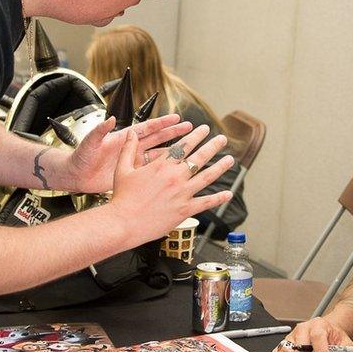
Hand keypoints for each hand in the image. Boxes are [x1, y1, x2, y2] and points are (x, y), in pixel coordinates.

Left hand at [66, 114, 191, 193]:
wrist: (75, 175)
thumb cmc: (80, 157)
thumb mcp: (89, 143)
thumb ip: (100, 131)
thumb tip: (111, 120)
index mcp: (122, 137)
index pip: (146, 128)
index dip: (162, 123)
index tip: (176, 118)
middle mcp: (130, 147)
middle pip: (157, 138)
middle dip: (174, 133)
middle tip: (191, 128)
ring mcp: (132, 161)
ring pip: (157, 154)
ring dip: (172, 151)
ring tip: (188, 147)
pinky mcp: (131, 173)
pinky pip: (150, 170)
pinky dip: (162, 169)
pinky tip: (174, 170)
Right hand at [108, 123, 234, 244]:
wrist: (124, 222)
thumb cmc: (122, 198)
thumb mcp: (122, 169)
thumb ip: (128, 149)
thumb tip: (131, 132)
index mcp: (161, 166)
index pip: (183, 146)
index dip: (195, 136)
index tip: (203, 129)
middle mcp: (175, 177)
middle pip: (199, 157)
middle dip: (212, 146)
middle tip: (222, 139)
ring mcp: (182, 193)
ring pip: (207, 177)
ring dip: (221, 167)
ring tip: (230, 160)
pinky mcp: (185, 210)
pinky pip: (206, 203)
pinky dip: (218, 198)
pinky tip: (228, 194)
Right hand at [268, 317, 351, 351]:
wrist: (326, 331)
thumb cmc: (334, 339)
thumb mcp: (343, 342)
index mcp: (318, 325)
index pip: (318, 337)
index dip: (321, 351)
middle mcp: (303, 329)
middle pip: (301, 348)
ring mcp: (291, 337)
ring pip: (287, 351)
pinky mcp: (283, 344)